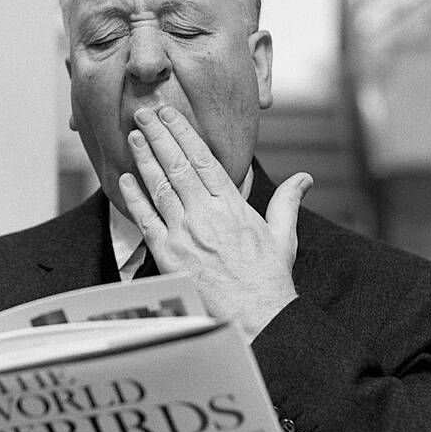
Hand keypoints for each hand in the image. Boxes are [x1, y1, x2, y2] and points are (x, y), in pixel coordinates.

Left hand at [119, 105, 311, 337]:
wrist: (254, 319)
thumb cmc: (268, 281)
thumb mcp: (284, 237)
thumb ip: (287, 202)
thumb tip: (304, 179)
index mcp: (233, 206)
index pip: (203, 159)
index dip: (183, 133)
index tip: (170, 114)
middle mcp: (206, 215)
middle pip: (177, 165)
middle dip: (158, 135)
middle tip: (143, 112)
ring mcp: (185, 234)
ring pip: (159, 187)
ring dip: (144, 159)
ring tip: (134, 136)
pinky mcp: (168, 256)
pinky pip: (146, 221)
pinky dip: (135, 198)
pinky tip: (126, 179)